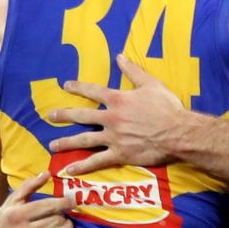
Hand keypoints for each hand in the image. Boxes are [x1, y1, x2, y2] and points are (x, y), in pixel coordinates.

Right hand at [0, 171, 78, 227]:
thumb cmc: (1, 226)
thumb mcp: (9, 204)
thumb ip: (28, 187)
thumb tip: (47, 173)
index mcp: (16, 215)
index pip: (49, 206)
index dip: (65, 203)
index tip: (71, 202)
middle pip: (58, 220)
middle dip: (64, 216)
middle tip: (63, 216)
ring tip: (66, 226)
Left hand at [46, 55, 184, 174]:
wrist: (178, 132)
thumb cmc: (167, 107)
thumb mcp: (151, 84)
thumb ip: (133, 71)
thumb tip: (120, 56)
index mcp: (118, 100)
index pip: (93, 91)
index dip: (78, 87)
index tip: (65, 86)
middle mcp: (111, 118)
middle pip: (82, 115)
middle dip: (64, 115)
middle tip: (50, 116)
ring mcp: (114, 137)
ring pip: (84, 140)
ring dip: (67, 142)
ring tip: (53, 145)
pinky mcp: (120, 154)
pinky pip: (97, 161)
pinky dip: (83, 166)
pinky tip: (69, 170)